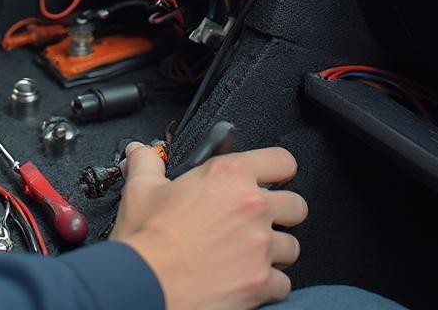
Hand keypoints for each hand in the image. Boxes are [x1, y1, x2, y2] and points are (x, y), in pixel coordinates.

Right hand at [111, 144, 307, 309]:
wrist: (147, 285)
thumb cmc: (147, 239)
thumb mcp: (141, 189)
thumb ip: (147, 162)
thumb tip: (141, 152)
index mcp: (227, 175)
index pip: (281, 160)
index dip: (278, 168)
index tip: (271, 176)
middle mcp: (252, 207)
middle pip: (296, 205)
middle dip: (281, 212)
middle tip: (258, 218)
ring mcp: (261, 246)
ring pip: (292, 246)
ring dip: (274, 250)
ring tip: (249, 252)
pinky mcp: (262, 282)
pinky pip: (284, 283)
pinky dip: (269, 283)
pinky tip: (246, 278)